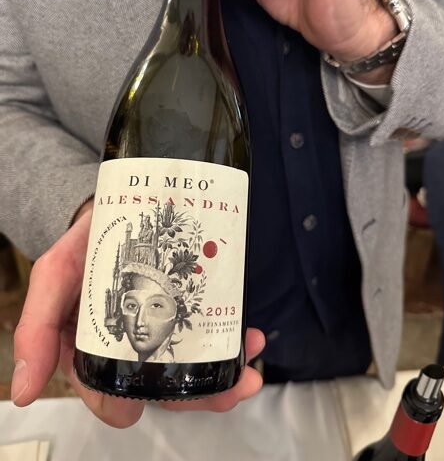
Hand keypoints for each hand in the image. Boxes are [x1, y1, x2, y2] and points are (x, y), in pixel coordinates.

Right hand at [11, 205, 264, 426]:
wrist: (120, 204)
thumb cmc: (85, 243)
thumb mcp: (55, 276)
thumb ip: (37, 326)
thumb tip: (23, 391)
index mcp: (92, 347)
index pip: (105, 389)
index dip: (119, 404)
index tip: (135, 410)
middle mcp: (129, 343)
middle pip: (159, 384)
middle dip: (193, 395)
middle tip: (227, 391)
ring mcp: (162, 325)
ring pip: (189, 365)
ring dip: (220, 376)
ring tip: (248, 373)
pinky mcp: (186, 305)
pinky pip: (208, 331)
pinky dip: (230, 339)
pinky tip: (250, 336)